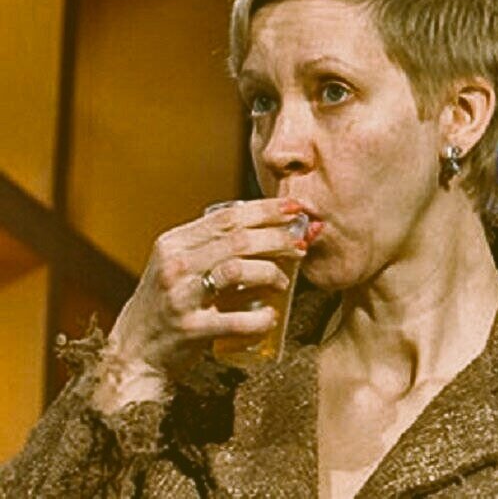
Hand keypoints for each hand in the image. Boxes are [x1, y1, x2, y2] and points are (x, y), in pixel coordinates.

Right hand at [92, 198, 309, 412]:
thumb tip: (268, 228)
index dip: (265, 209)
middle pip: (238, 239)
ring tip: (284, 281)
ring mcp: (180, 296)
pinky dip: (260, 318)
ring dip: (271, 272)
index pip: (227, 217)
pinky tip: (271, 317)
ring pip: (237, 270)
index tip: (294, 208)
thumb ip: (212, 246)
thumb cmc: (168, 304)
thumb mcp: (180, 266)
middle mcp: (174, 264)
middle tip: (301, 244)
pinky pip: (236, 320)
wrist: (134, 352)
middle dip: (277, 238)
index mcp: (174, 242)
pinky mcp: (189, 329)